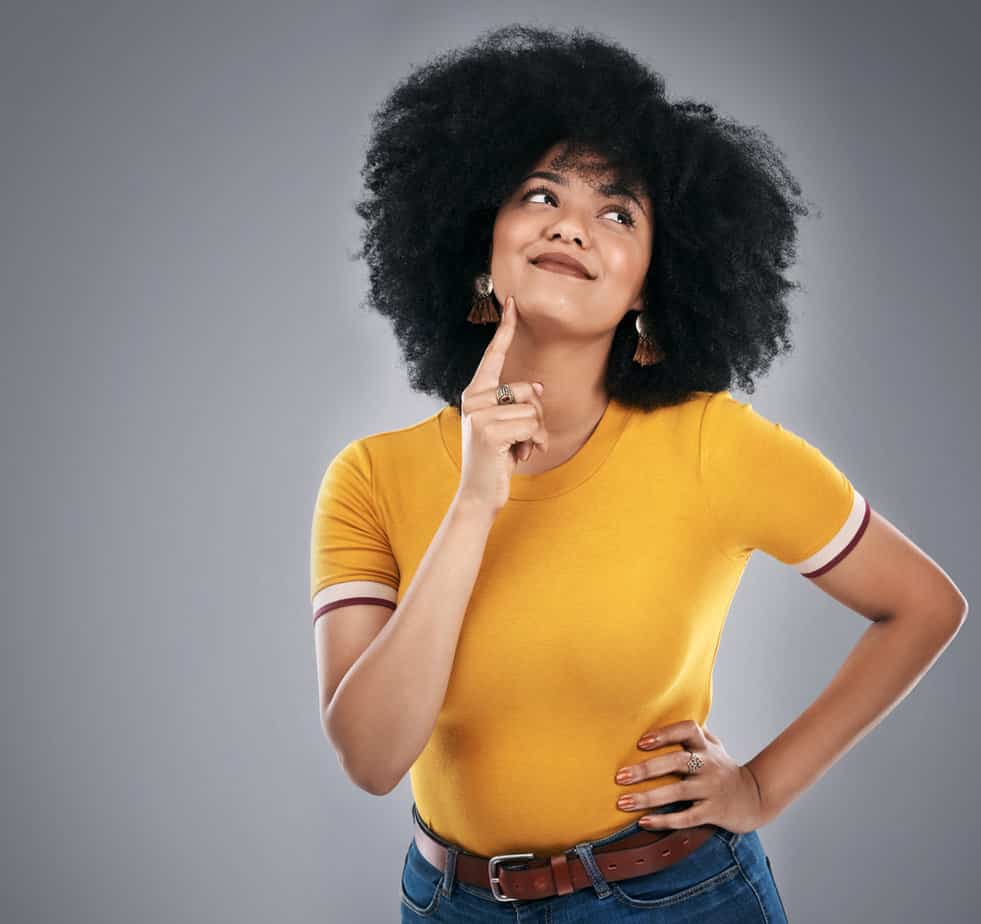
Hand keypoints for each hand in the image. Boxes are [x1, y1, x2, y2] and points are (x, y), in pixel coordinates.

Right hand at [456, 294, 549, 513]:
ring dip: (537, 435)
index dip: (505, 328)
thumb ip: (518, 403)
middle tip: (521, 440)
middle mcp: (473, 399)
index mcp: (475, 393)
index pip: (493, 355)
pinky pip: (532, 425)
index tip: (512, 301)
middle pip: (528, 390)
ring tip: (519, 450)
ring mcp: (478, 414)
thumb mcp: (508, 426)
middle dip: (537, 417)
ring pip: (534, 410)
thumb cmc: (496, 458)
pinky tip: (519, 457)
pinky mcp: (488, 431)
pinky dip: (535, 444)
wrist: (479, 493)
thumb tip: (538, 388)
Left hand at [613, 719, 768, 833]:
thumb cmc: (723, 768)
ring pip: (678, 792)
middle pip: (676, 762)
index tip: (641, 742)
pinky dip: (665, 820)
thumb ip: (692, 731)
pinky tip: (644, 822)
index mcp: (705, 746)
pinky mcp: (714, 812)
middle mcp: (709, 765)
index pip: (687, 730)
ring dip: (648, 798)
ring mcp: (711, 789)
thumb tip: (660, 710)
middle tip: (620, 776)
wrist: (755, 798)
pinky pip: (687, 817)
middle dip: (646, 769)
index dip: (664, 734)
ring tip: (623, 802)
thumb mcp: (712, 745)